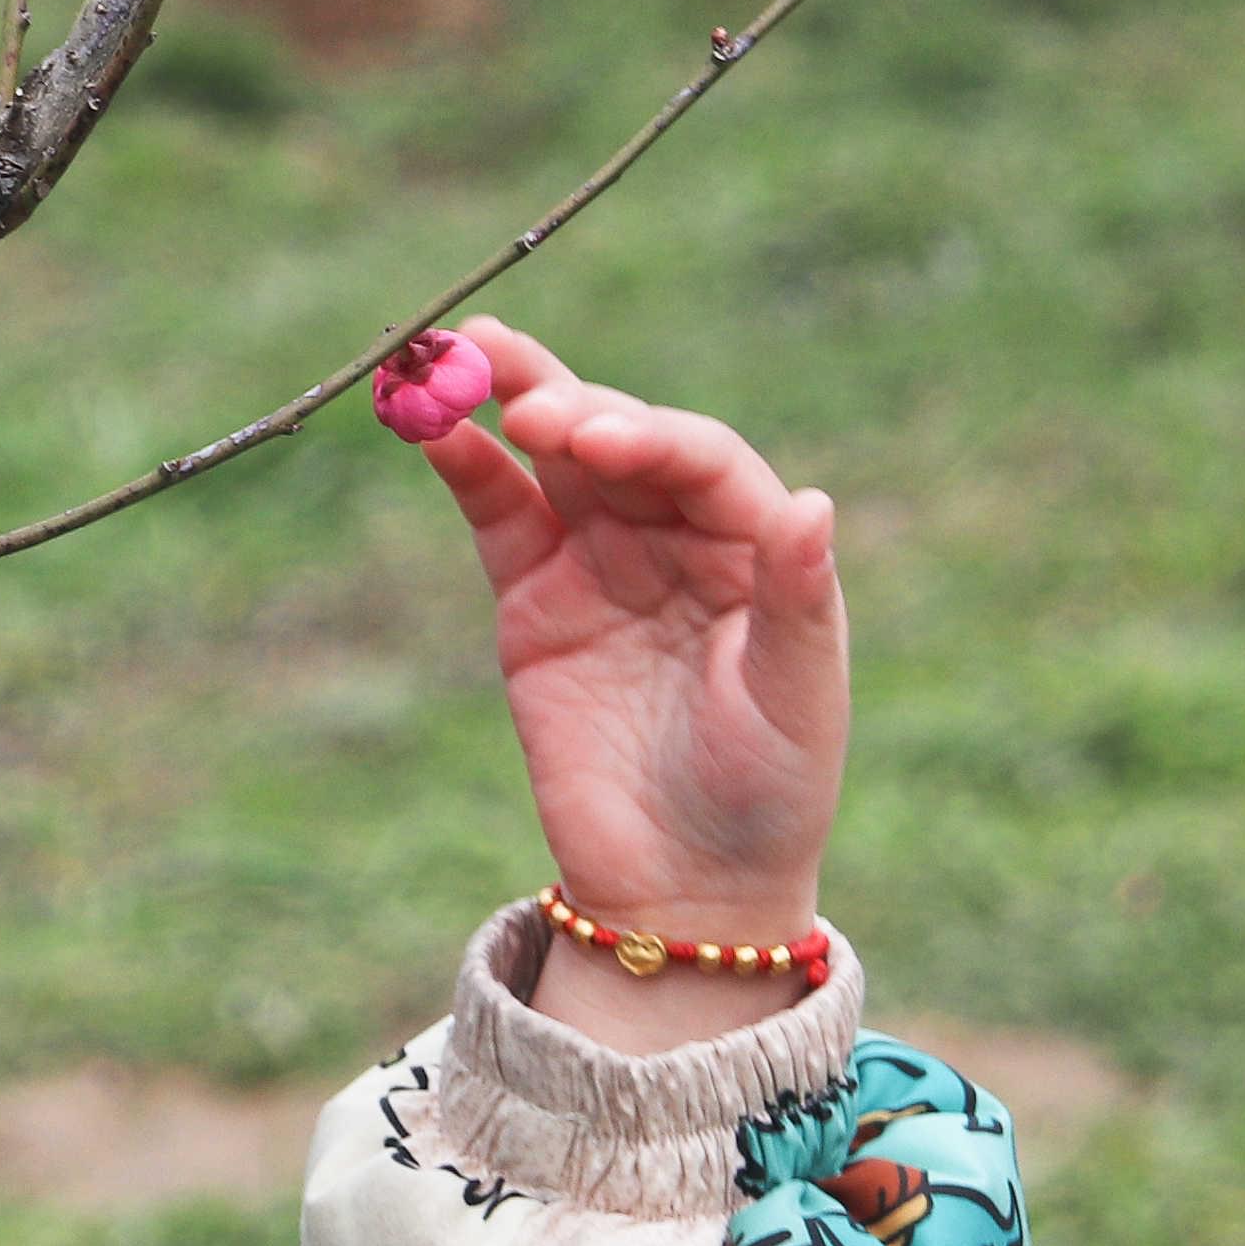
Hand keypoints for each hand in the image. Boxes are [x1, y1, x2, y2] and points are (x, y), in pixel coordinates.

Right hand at [404, 321, 844, 1037]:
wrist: (685, 889)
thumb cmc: (767, 796)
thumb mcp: (794, 700)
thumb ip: (796, 599)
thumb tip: (811, 504)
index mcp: (754, 546)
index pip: (701, 461)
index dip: (649, 438)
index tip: (598, 442)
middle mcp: (679, 535)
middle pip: (622, 440)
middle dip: (571, 405)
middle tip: (523, 398)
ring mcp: (602, 560)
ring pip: (552, 459)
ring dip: (512, 400)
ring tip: (465, 356)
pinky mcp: (534, 600)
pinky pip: (500, 515)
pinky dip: (467, 466)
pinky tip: (433, 426)